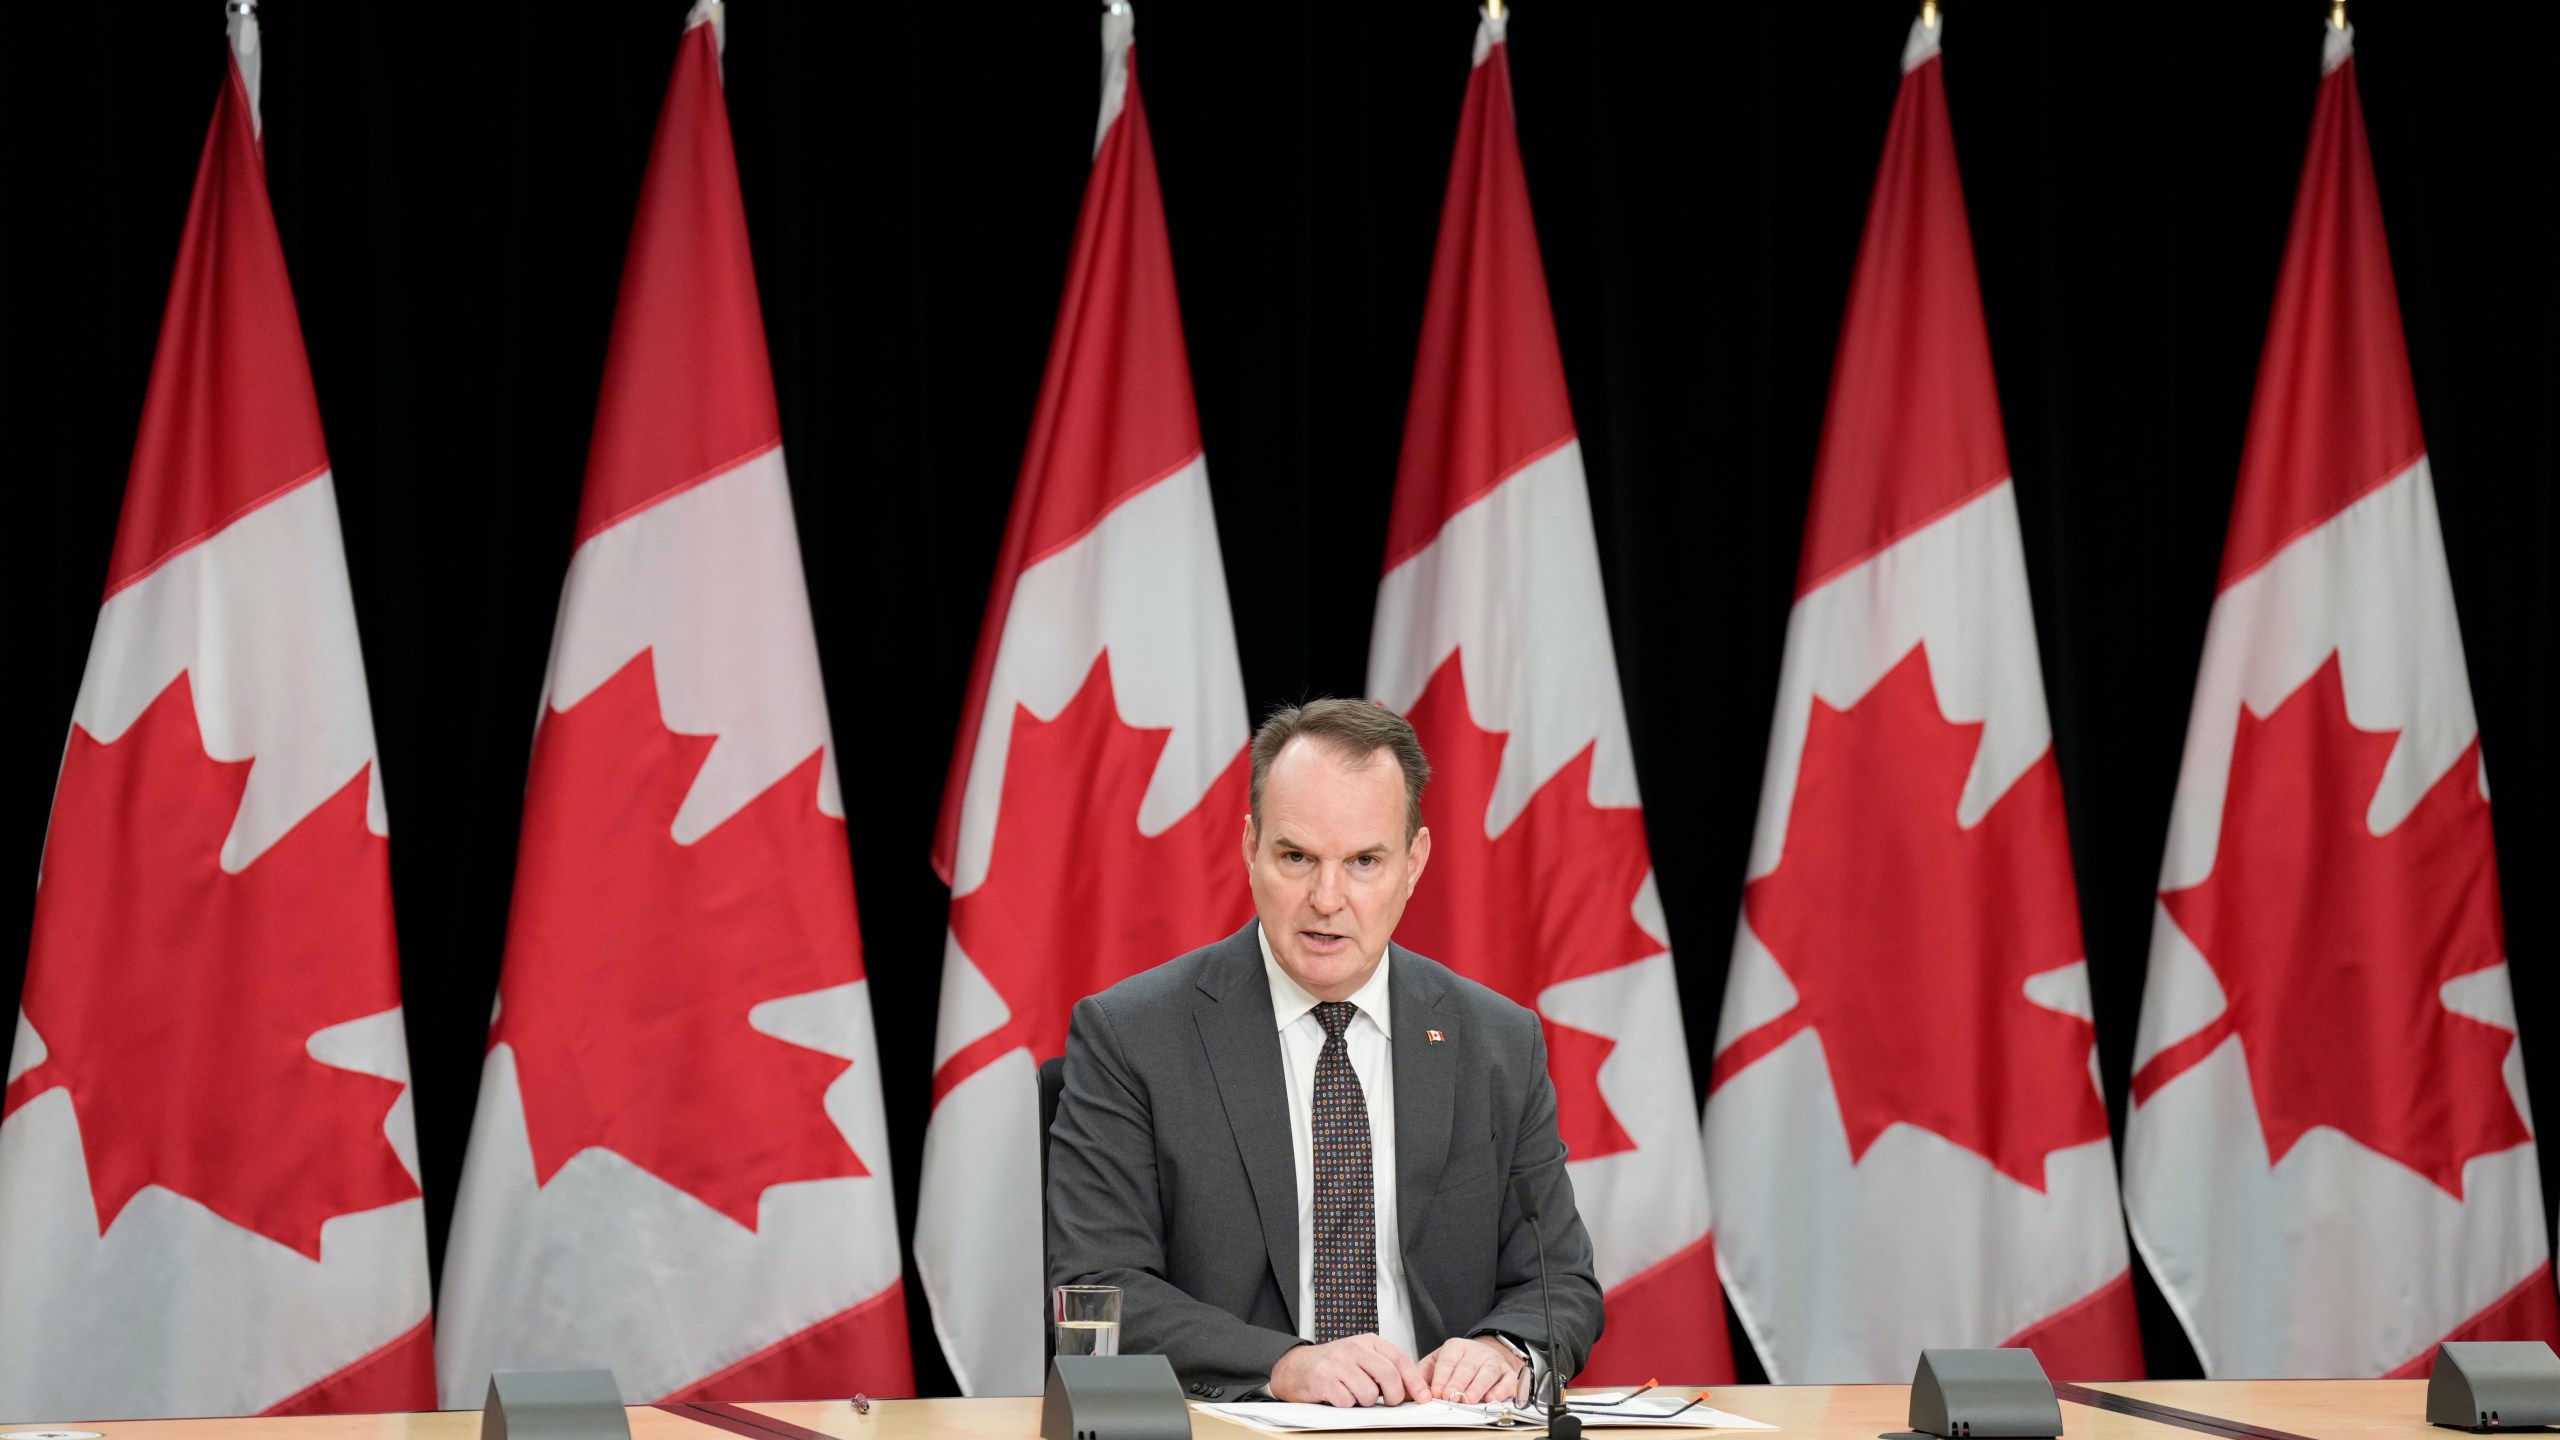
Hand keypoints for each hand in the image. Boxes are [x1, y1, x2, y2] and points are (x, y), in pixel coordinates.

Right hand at [1267, 1334, 1431, 1407]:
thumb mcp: (1362, 1359)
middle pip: (1389, 1376)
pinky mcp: (1324, 1378)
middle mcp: (1354, 1348)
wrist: (1296, 1367)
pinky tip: (1338, 1395)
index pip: (1400, 1359)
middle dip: (1393, 1397)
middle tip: (1387, 1402)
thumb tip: (1413, 1391)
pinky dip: (1346, 1405)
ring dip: (1364, 1402)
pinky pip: (1348, 1401)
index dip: (1415, 1381)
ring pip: (1369, 1393)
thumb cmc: (1334, 1366)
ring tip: (1353, 1394)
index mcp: (1368, 1341)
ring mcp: (1338, 1362)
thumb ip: (1384, 1369)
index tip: (1424, 1397)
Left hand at [1418, 1335, 1526, 1404]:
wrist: (1485, 1352)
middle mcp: (1476, 1352)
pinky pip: (1507, 1380)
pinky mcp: (1508, 1373)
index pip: (1448, 1361)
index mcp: (1456, 1347)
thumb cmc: (1458, 1362)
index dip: (1441, 1377)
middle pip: (1467, 1367)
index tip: (1436, 1392)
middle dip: (1458, 1383)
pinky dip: (1500, 1390)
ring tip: (1469, 1400)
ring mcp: (1493, 1361)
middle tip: (1450, 1397)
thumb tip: (1411, 1390)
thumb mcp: (1437, 1361)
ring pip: (1487, 1372)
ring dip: (1477, 1387)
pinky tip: (1491, 1398)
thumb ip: (1423, 1374)